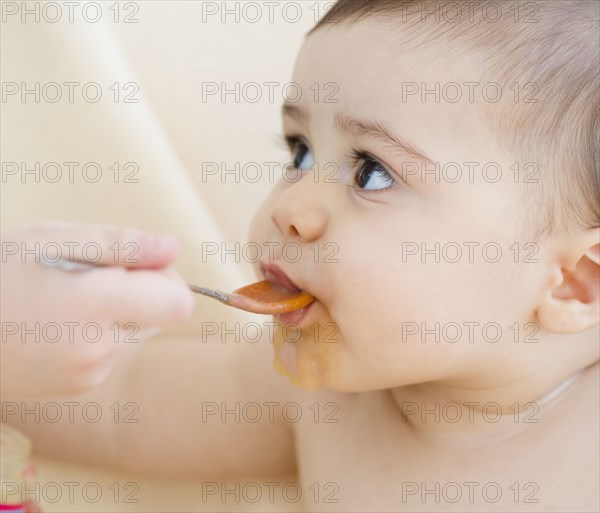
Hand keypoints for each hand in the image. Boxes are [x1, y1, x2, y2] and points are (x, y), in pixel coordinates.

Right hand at [1, 221, 193, 397]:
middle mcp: (100, 350)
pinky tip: (55, 323)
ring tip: (62, 298)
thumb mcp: (54, 239)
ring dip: (115, 311)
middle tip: (85, 275)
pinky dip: (98, 333)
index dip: (164, 278)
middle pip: (159, 315)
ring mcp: (90, 375)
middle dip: (137, 290)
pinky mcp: (79, 389)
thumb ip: (123, 244)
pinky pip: (111, 352)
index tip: (131, 263)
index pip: (178, 302)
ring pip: (135, 332)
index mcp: (97, 308)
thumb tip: (174, 248)